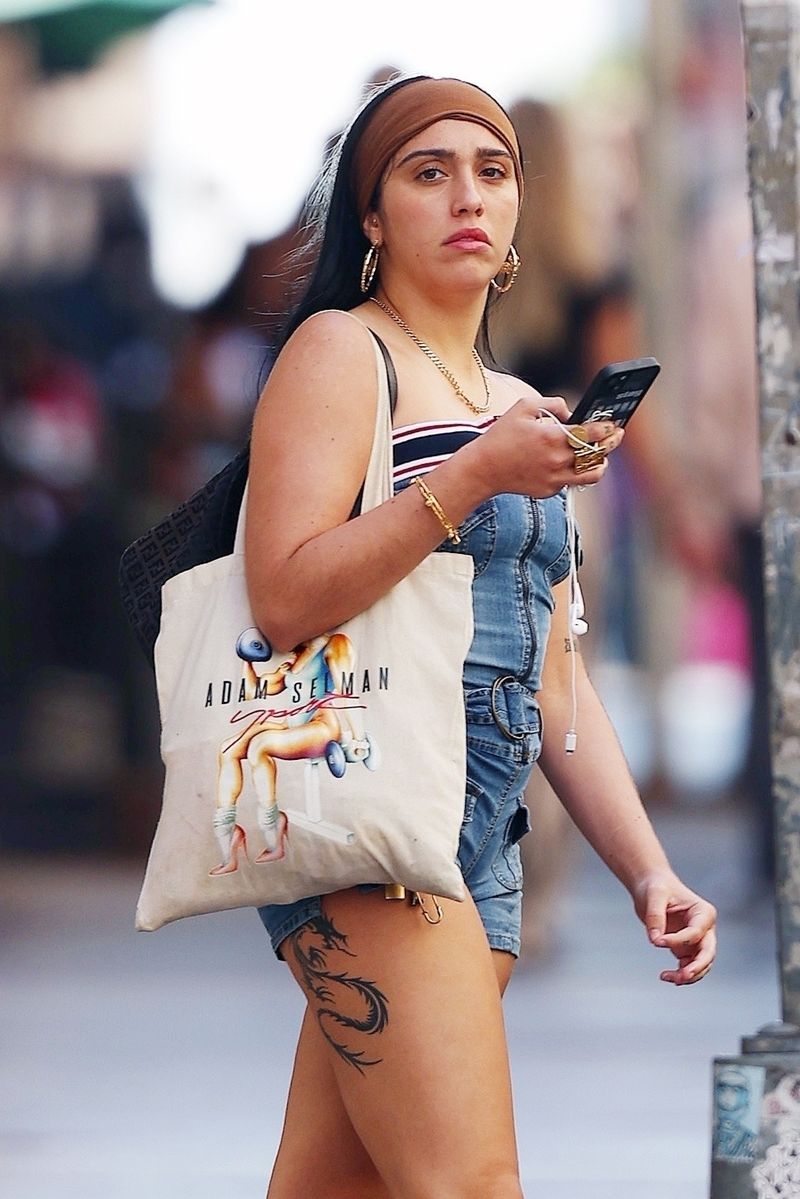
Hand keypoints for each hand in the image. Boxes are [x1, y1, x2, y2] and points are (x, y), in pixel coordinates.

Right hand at [474, 398, 623, 497]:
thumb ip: (553, 404)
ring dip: (600, 463)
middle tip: (616, 436)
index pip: (592, 433)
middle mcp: (557, 460)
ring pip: (592, 474)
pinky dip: (575, 472)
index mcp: (553, 437)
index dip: (607, 428)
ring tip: (601, 455)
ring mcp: (555, 479)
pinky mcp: (550, 491)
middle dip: (611, 443)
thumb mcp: (524, 407)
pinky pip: (571, 482)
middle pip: (597, 453)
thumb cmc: (502, 436)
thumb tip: (572, 411)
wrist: (483, 469)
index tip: (613, 424)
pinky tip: (571, 463)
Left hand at [633, 872, 716, 984]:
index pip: (695, 933)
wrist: (651, 886)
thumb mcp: (654, 895)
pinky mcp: (686, 948)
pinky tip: (667, 976)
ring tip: (668, 977)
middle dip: (697, 967)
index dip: (677, 940)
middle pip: (708, 953)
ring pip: (701, 964)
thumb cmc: (657, 886)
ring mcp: (697, 940)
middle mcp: (704, 928)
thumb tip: (655, 939)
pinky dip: (681, 974)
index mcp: (703, 912)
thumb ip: (655, 916)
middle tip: (682, 976)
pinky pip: (688, 966)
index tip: (657, 941)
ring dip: (688, 975)